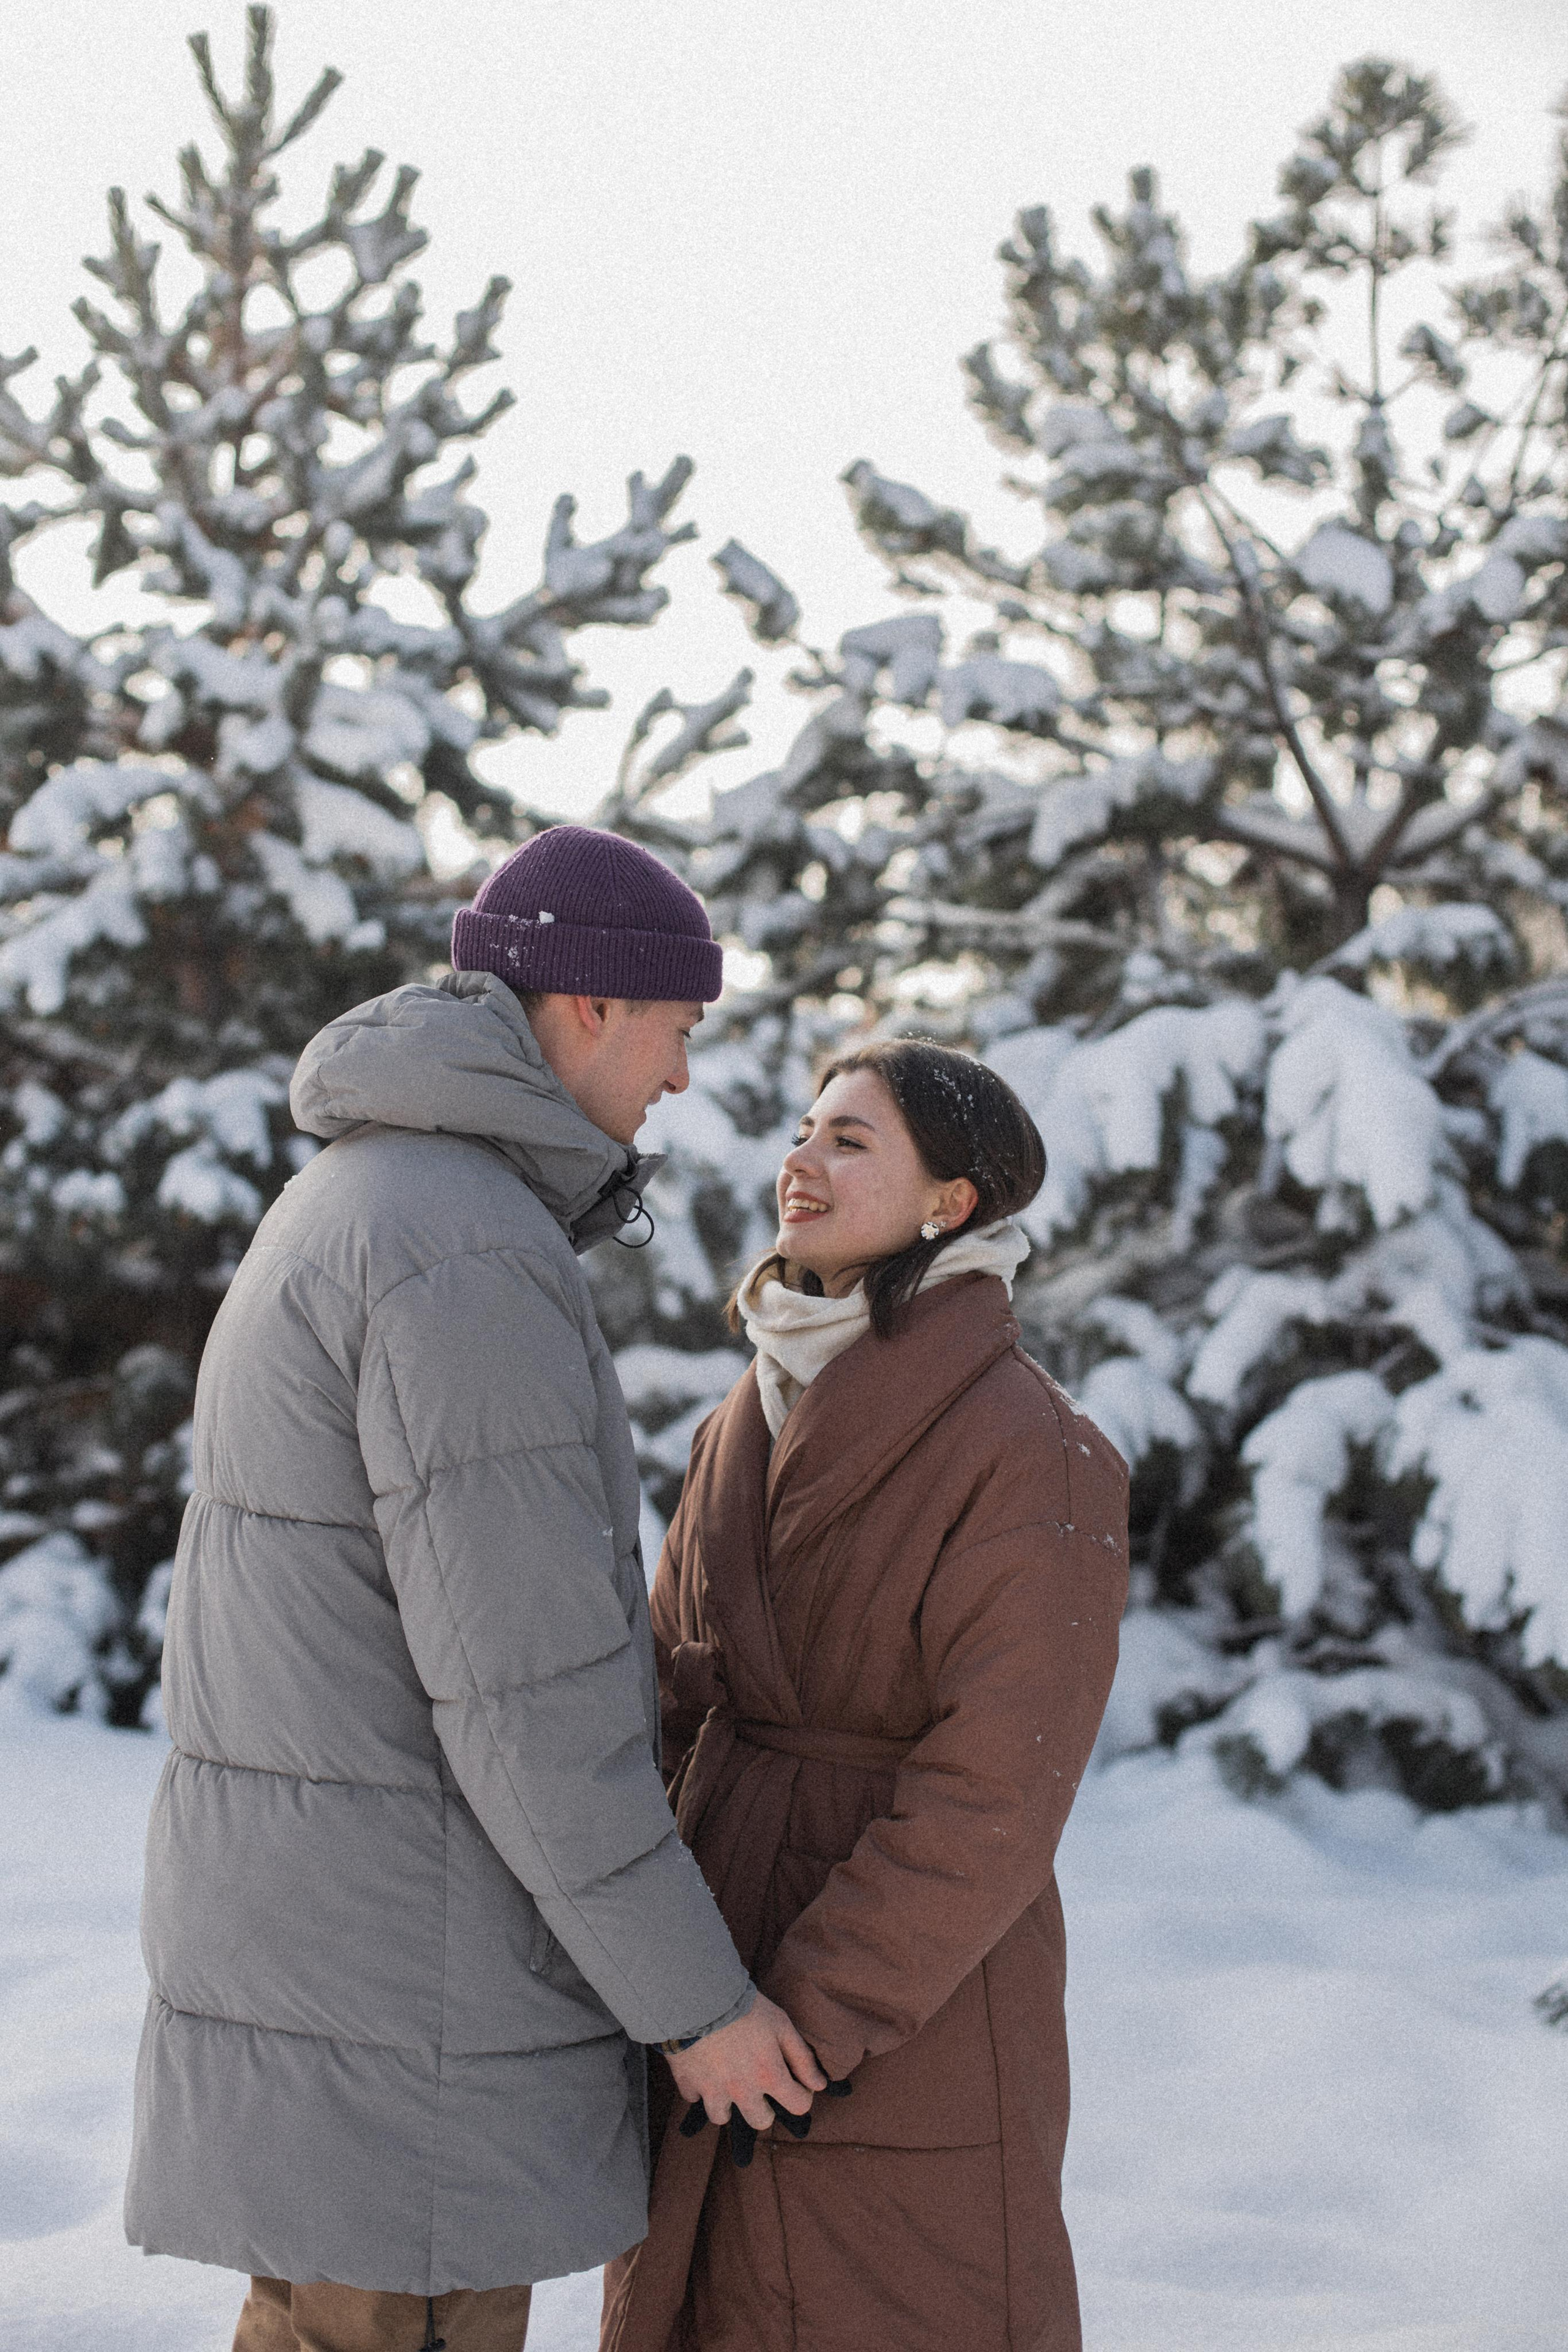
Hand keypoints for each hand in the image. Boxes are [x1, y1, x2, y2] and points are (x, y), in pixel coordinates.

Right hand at [665, 1993, 825, 2132]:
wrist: (699, 1995)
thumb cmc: (745, 2007)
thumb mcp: (781, 2025)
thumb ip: (802, 2058)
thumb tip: (819, 2085)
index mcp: (769, 2076)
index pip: (798, 2106)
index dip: (801, 2095)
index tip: (795, 2084)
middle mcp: (742, 2091)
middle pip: (760, 2122)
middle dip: (764, 2108)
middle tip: (758, 2087)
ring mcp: (713, 2090)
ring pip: (722, 2118)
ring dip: (727, 2104)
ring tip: (728, 2082)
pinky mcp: (687, 2082)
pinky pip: (694, 2098)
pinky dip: (699, 2088)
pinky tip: (703, 2069)